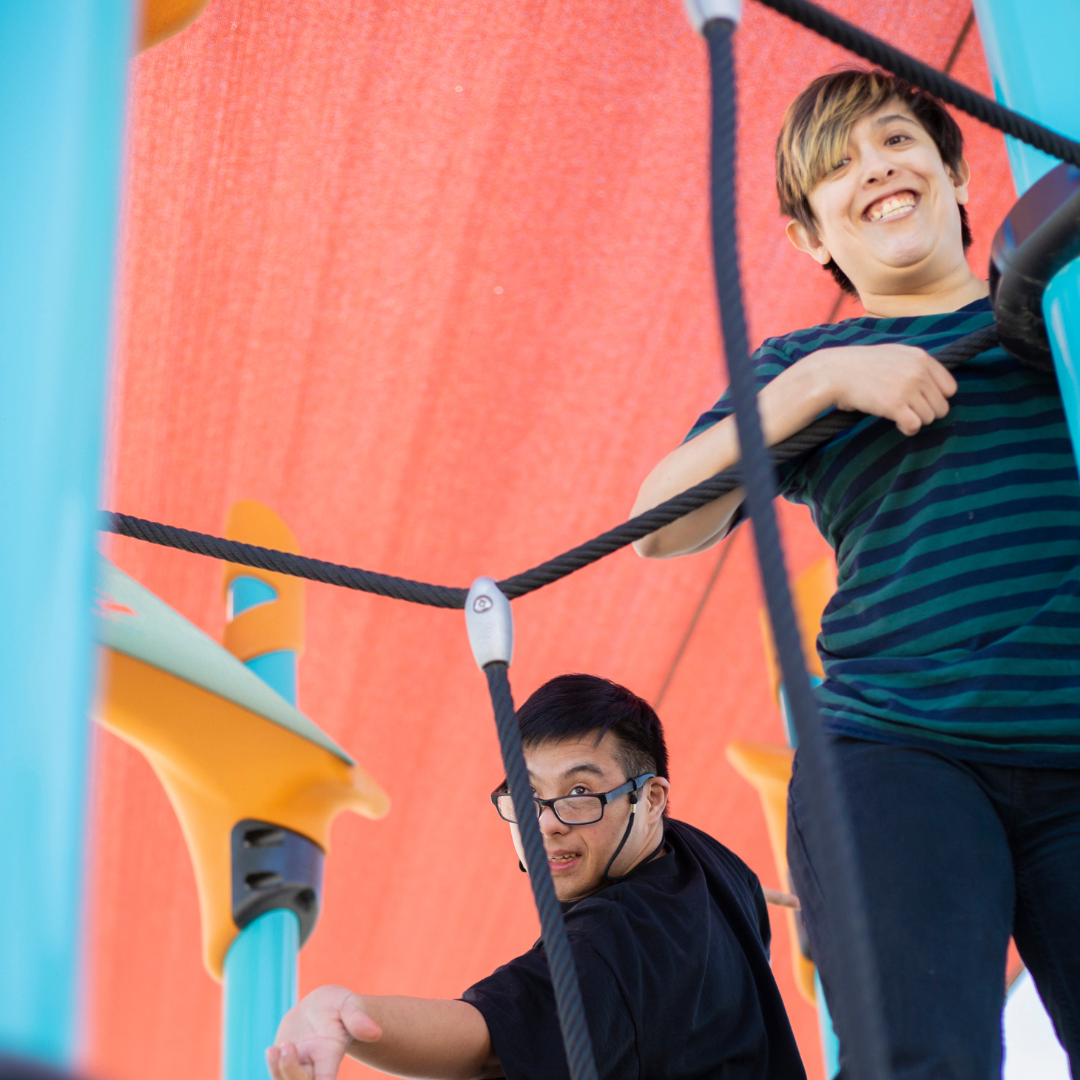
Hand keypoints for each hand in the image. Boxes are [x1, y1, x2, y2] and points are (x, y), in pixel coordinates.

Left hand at [267, 985, 381, 1079]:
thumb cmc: (340, 1005)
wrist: (321, 1006)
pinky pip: (277, 1073)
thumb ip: (358, 1018)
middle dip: (290, 1071)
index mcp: (331, 1056)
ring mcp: (298, 1065)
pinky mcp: (283, 1062)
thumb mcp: (350, 1004)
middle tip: (288, 1045)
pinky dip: (273, 1066)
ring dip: (278, 1070)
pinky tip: (273, 1050)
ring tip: (274, 1049)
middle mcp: (314, 1066)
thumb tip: (376, 1033)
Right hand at [808, 343, 957, 435]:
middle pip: (942, 406)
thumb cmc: (859, 366)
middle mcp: (918, 372)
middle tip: (907, 411)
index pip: (950, 388)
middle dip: (926, 413)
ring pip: (930, 417)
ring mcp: (907, 388)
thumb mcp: (893, 354)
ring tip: (898, 415)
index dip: (936, 399)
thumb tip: (931, 385)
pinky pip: (915, 425)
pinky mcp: (894, 405)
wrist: (834, 372)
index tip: (920, 401)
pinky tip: (897, 424)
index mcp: (921, 358)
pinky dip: (908, 429)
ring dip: (915, 421)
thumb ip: (916, 365)